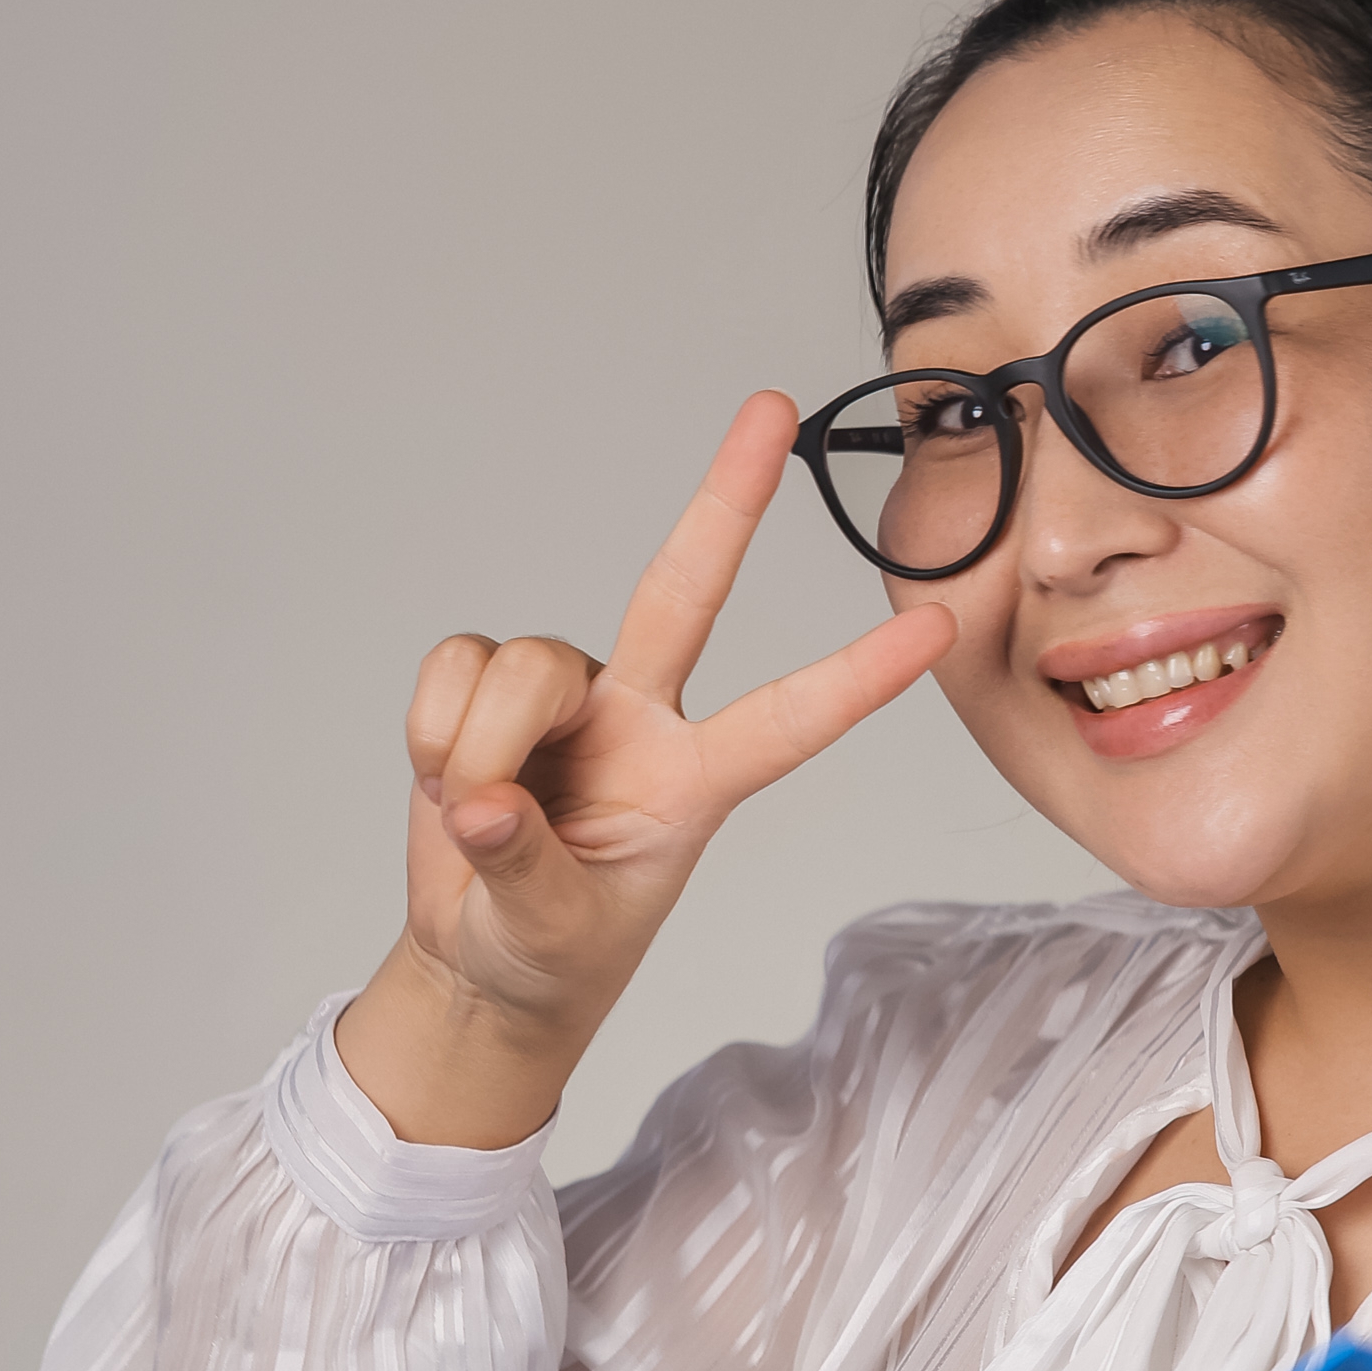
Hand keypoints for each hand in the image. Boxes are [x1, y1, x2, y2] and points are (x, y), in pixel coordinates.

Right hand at [336, 394, 952, 1143]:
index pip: (791, 721)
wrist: (481, 964)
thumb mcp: (550, 933)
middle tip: (771, 406)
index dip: (859, 677)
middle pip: (683, 589)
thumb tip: (484, 799)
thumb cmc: (548, 949)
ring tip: (475, 815)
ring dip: (481, 744)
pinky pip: (453, 670)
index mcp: (696, 782)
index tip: (939, 627)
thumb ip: (522, 868)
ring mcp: (568, 692)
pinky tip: (444, 780)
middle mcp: (642, 715)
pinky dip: (432, 732)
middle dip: (727, 497)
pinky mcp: (489, 682)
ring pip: (524, 662)